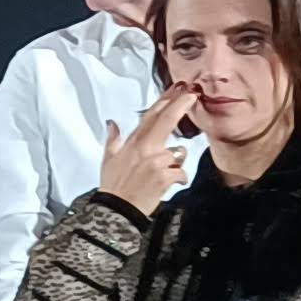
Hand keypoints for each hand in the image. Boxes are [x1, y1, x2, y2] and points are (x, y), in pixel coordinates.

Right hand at [97, 88, 201, 213]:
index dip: (165, 100)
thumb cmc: (113, 187)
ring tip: (161, 175)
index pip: (150, 116)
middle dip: (181, 104)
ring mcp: (155, 162)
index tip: (177, 89)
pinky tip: (168, 184)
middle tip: (193, 94)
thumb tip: (112, 124)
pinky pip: (181, 172)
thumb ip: (113, 140)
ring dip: (175, 163)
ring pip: (179, 153)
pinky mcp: (165, 177)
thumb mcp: (108, 160)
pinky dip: (178, 179)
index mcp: (132, 143)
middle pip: (166, 120)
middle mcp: (145, 149)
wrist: (116, 211)